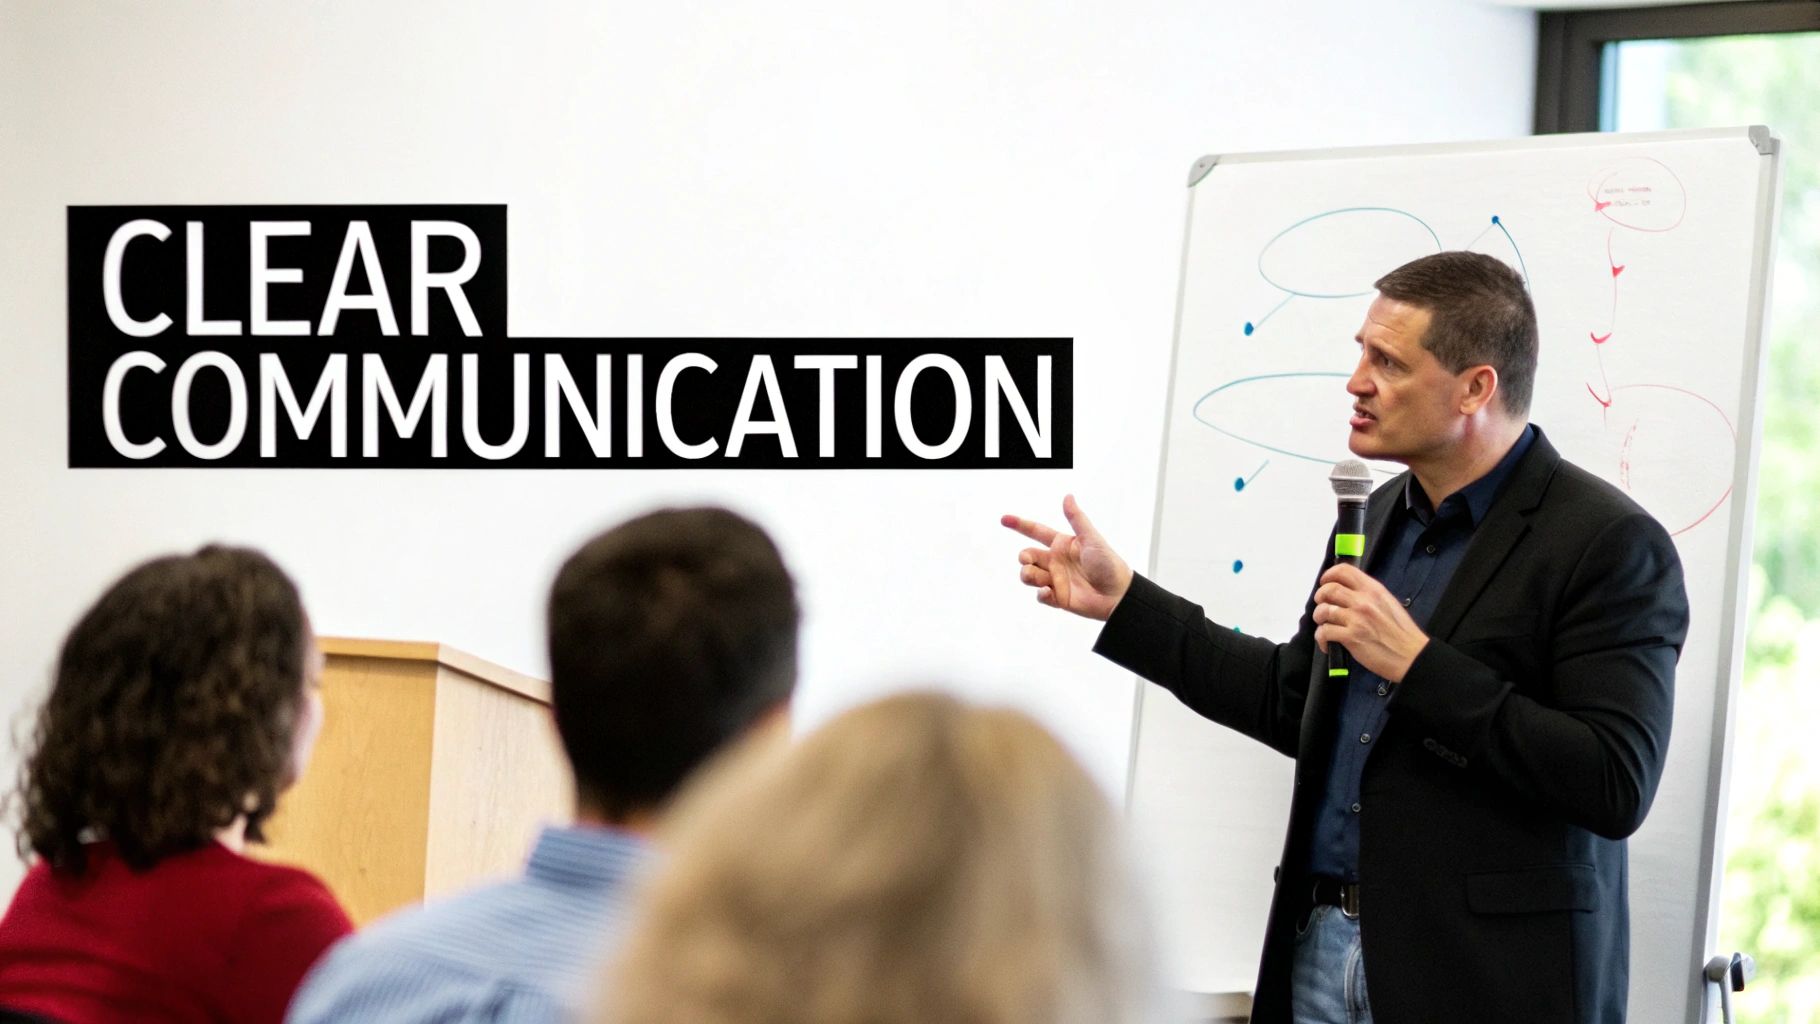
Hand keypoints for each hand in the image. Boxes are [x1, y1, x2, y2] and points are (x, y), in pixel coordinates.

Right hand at [1001, 495, 1132, 620]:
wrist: (1118, 594)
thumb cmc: (1109, 564)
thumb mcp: (1091, 539)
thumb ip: (1077, 519)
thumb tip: (1067, 496)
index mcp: (1062, 545)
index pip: (1036, 532)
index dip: (1020, 525)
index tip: (1004, 519)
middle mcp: (1056, 561)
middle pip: (1027, 556)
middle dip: (1023, 558)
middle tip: (1027, 560)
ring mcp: (1056, 579)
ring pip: (1029, 575)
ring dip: (1029, 575)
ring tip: (1042, 580)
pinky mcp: (1058, 598)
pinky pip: (1040, 596)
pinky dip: (1041, 594)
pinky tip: (1049, 592)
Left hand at [1312, 563, 1429, 682]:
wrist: (1411, 655)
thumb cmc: (1402, 632)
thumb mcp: (1388, 603)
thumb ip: (1369, 595)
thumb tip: (1347, 592)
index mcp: (1373, 590)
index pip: (1344, 571)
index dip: (1329, 575)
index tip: (1324, 583)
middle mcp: (1363, 601)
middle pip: (1329, 589)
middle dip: (1320, 597)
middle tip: (1322, 606)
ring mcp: (1356, 619)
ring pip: (1323, 610)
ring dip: (1319, 618)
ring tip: (1324, 624)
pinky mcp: (1351, 637)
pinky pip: (1324, 632)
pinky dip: (1321, 638)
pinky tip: (1327, 643)